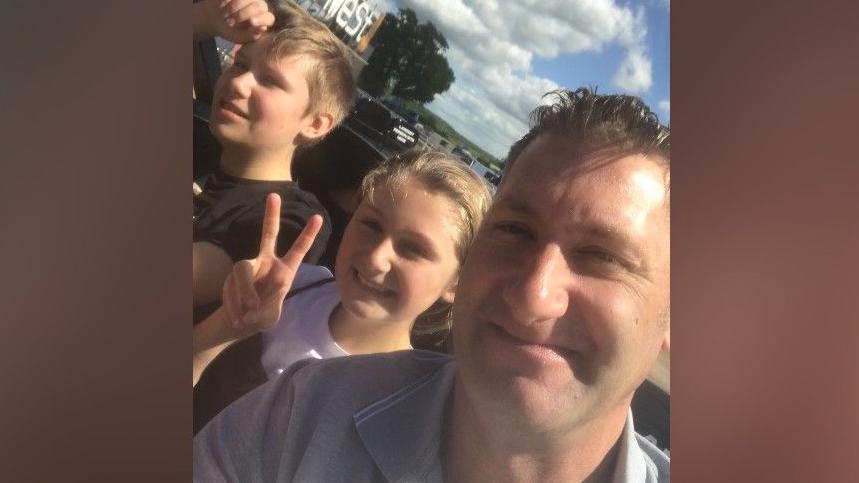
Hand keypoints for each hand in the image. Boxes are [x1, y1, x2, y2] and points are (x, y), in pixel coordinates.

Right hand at [196, 0, 274, 43]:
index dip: (261, 19)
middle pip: (258, 6)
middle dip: (242, 15)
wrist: (216, 20)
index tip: (251, 21)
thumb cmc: (231, 31)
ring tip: (224, 16)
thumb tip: (263, 28)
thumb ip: (252, 35)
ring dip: (234, 7)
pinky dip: (228, 0)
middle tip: (230, 23)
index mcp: (264, 19)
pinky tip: (222, 6)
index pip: (268, 17)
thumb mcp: (240, 37)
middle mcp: (260, 6)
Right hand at [221, 193, 322, 338]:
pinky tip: (238, 319)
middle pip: (268, 236)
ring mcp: (247, 267)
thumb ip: (265, 311)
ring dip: (245, 296)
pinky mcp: (230, 276)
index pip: (298, 250)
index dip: (308, 235)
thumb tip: (251, 307)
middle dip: (271, 216)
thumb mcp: (270, 318)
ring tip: (247, 317)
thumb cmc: (261, 315)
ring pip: (243, 273)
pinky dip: (235, 308)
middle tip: (274, 195)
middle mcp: (266, 262)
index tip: (318, 216)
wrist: (239, 319)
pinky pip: (231, 289)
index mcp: (285, 271)